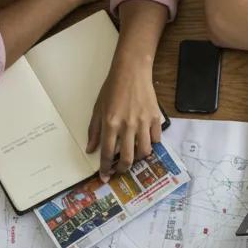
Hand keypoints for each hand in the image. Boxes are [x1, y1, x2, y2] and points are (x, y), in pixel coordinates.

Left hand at [86, 58, 161, 180]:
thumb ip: (94, 130)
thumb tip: (91, 149)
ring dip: (138, 158)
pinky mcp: (155, 118)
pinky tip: (146, 141)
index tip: (104, 176)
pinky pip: (156, 139)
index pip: (107, 153)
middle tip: (120, 171)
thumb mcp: (98, 108)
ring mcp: (143, 123)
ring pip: (144, 152)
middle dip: (122, 169)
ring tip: (133, 156)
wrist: (132, 71)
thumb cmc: (112, 88)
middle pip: (127, 158)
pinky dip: (151, 144)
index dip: (105, 168)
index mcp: (111, 123)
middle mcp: (128, 125)